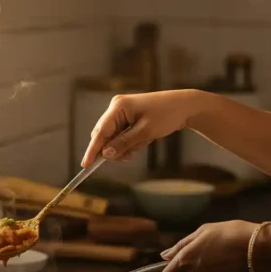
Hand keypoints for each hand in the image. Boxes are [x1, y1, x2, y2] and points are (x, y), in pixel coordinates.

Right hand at [81, 90, 200, 166]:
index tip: (86, 165)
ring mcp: (122, 111)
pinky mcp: (128, 117)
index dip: (93, 149)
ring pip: (113, 137)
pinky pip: (122, 134)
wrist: (184, 106)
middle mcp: (116, 107)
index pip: (101, 131)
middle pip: (104, 135)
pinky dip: (130, 142)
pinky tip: (144, 140)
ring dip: (124, 146)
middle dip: (114, 149)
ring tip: (143, 143)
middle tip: (129, 157)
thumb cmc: (166, 115)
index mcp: (118, 106)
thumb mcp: (145, 132)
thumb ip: (124, 143)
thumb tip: (106, 154)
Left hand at [159, 221, 260, 271]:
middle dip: (194, 267)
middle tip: (211, 252)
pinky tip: (230, 267)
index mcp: (186, 259)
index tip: (173, 269)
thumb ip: (181, 245)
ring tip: (223, 259)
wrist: (259, 248)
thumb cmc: (230, 233)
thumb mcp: (204, 230)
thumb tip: (164, 256)